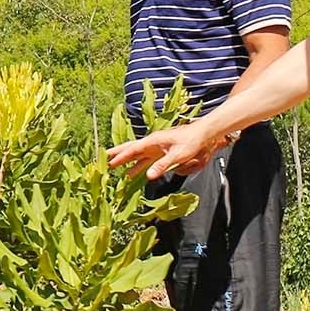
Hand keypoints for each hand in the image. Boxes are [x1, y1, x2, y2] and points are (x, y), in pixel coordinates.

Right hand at [107, 120, 222, 179]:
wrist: (204, 134)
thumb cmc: (192, 141)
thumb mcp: (177, 155)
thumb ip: (162, 165)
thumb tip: (148, 176)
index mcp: (153, 141)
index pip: (133, 150)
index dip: (120, 156)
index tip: (109, 162)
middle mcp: (153, 144)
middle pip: (131, 149)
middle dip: (118, 155)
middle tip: (105, 159)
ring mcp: (157, 148)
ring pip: (137, 155)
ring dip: (127, 161)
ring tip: (115, 168)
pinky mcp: (162, 152)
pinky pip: (146, 160)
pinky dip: (138, 165)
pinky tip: (134, 172)